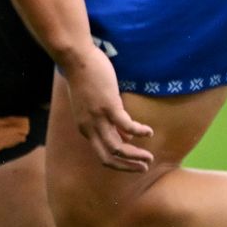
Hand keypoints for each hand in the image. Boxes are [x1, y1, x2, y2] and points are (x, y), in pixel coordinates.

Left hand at [61, 46, 152, 171]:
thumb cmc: (85, 78)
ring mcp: (98, 118)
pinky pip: (127, 126)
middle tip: (144, 168)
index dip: (120, 161)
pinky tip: (149, 132)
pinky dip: (140, 132)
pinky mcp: (109, 106)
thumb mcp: (93, 106)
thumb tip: (125, 137)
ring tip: (149, 158)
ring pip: (118, 148)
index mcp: (85, 128)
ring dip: (135, 156)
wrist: (76, 59)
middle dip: (128, 166)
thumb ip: (107, 123)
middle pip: (108, 157)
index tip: (134, 161)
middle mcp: (89, 127)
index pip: (102, 154)